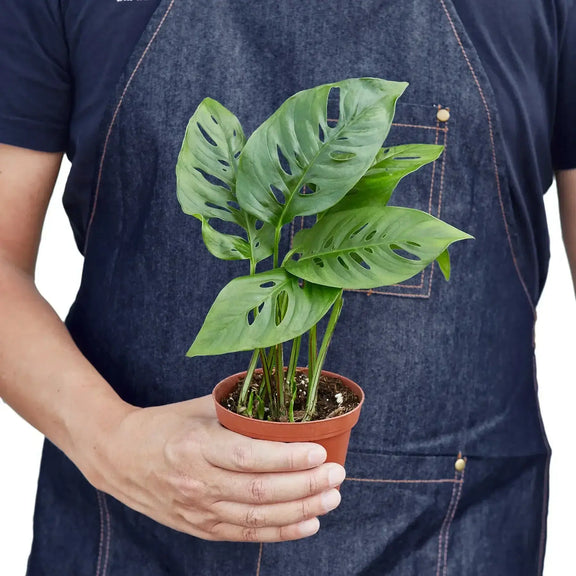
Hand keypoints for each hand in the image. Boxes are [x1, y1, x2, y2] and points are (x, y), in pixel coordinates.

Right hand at [79, 395, 344, 541]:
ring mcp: (198, 510)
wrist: (118, 456)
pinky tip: (308, 523)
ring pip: (257, 518)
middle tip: (337, 476)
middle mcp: (197, 482)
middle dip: (305, 486)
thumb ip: (240, 409)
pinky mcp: (199, 527)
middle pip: (260, 491)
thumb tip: (284, 403)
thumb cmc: (165, 425)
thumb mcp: (200, 408)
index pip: (249, 456)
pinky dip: (280, 532)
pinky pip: (245, 534)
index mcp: (196, 445)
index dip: (287, 457)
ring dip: (300, 511)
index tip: (319, 452)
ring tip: (331, 498)